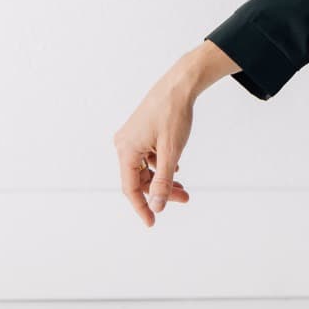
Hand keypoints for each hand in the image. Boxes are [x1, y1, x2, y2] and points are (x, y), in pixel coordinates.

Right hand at [113, 72, 196, 226]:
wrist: (179, 85)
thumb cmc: (173, 113)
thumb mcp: (171, 151)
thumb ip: (163, 181)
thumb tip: (157, 205)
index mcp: (126, 150)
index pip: (131, 188)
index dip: (141, 207)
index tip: (152, 223)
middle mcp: (124, 144)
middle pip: (140, 179)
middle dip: (161, 192)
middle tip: (184, 198)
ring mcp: (131, 138)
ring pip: (146, 169)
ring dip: (163, 180)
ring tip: (183, 188)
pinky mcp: (140, 133)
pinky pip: (148, 158)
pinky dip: (162, 166)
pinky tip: (176, 170)